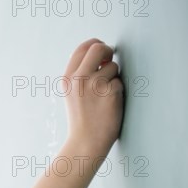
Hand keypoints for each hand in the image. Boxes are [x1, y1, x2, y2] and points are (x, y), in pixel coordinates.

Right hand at [62, 38, 124, 152]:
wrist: (85, 142)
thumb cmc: (82, 118)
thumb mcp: (72, 93)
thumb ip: (81, 73)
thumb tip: (102, 53)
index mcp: (68, 78)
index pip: (83, 48)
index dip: (96, 45)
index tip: (102, 52)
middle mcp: (79, 78)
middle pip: (99, 48)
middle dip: (108, 52)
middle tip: (110, 62)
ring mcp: (94, 84)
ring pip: (113, 67)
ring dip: (114, 78)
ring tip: (105, 96)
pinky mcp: (110, 92)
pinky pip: (120, 82)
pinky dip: (118, 92)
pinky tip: (109, 105)